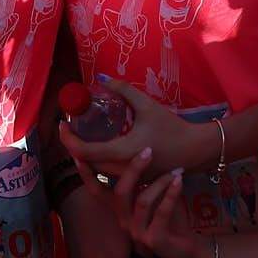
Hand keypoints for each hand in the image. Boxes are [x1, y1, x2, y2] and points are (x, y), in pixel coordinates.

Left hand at [55, 77, 205, 179]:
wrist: (194, 150)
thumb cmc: (171, 128)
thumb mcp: (147, 105)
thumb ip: (124, 90)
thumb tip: (102, 78)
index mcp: (122, 152)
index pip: (84, 151)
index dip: (68, 139)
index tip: (63, 124)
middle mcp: (121, 169)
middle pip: (86, 162)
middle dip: (74, 145)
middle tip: (72, 126)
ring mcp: (128, 178)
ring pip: (97, 169)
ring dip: (86, 153)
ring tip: (84, 133)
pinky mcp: (135, 179)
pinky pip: (109, 172)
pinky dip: (99, 159)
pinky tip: (102, 143)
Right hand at [84, 149, 207, 257]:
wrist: (184, 247)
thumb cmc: (167, 216)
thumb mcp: (150, 195)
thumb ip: (141, 179)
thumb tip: (140, 145)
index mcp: (120, 209)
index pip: (98, 191)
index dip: (87, 175)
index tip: (78, 156)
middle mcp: (124, 221)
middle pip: (120, 191)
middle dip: (133, 168)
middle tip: (148, 150)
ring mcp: (138, 232)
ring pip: (142, 200)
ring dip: (160, 182)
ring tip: (175, 171)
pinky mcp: (155, 240)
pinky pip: (161, 212)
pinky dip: (171, 194)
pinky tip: (179, 181)